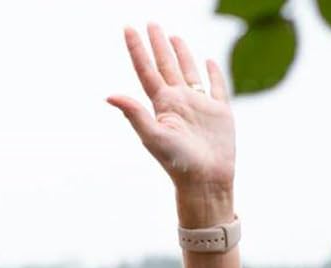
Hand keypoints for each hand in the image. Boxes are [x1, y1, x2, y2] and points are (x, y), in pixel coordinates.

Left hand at [109, 26, 234, 214]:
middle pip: (166, 66)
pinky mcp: (220, 112)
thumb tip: (109, 96)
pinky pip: (216, 86)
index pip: (147, 71)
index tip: (128, 27)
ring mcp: (199, 105)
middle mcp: (179, 102)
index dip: (138, 49)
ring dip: (181, 53)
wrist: (206, 181)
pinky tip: (208, 61)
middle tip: (151, 23)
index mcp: (162, 106)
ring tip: (173, 36)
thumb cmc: (178, 163)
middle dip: (158, 44)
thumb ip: (135, 114)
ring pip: (188, 71)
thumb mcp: (154, 137)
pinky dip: (213, 72)